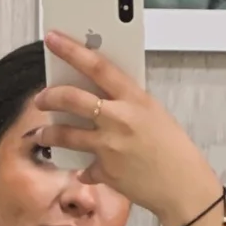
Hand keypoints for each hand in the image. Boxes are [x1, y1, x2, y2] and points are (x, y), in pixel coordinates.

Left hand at [34, 31, 222, 225]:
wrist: (184, 186)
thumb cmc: (173, 148)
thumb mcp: (153, 113)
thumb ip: (126, 101)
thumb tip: (97, 93)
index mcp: (134, 98)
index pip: (96, 65)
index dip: (70, 49)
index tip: (52, 38)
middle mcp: (119, 119)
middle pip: (71, 98)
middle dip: (49, 96)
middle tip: (41, 98)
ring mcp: (109, 147)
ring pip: (65, 134)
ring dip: (49, 133)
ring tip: (43, 134)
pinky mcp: (105, 172)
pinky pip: (84, 168)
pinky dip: (84, 169)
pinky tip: (85, 168)